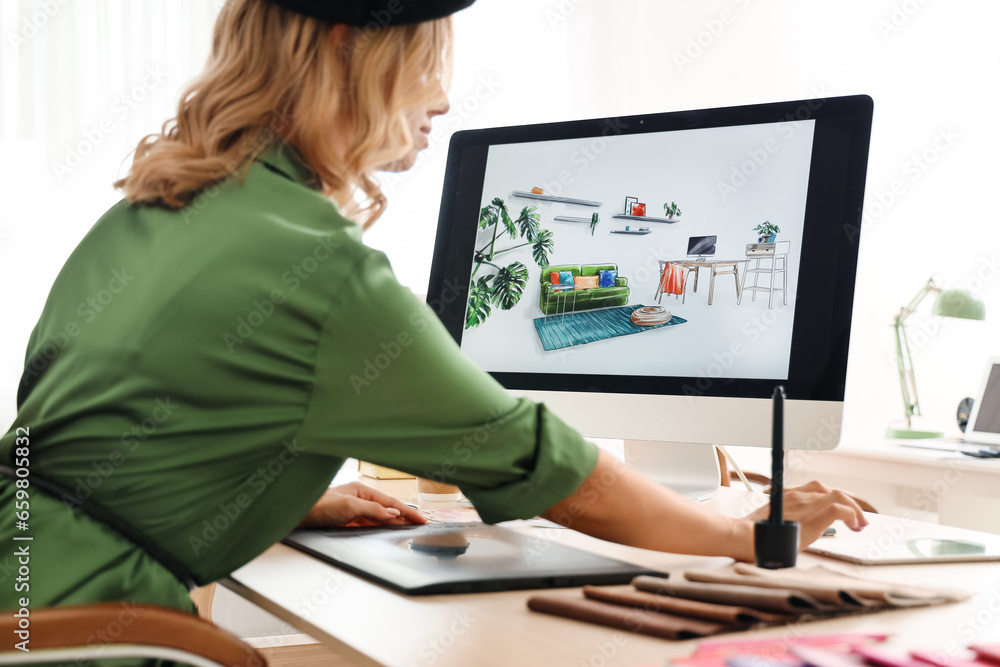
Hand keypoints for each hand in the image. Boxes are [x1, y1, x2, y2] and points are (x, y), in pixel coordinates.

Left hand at [297, 481, 426, 528]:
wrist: (294, 515)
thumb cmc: (317, 506)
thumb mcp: (348, 507)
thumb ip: (373, 510)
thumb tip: (393, 515)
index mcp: (361, 490)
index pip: (390, 503)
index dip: (407, 512)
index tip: (422, 520)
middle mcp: (357, 498)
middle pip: (386, 508)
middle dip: (403, 515)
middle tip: (420, 524)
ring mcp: (351, 510)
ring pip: (378, 516)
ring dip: (393, 522)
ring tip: (407, 528)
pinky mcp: (344, 521)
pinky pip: (368, 523)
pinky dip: (379, 527)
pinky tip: (384, 530)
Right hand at [745, 480, 869, 549]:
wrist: (741, 536)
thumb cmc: (750, 533)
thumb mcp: (769, 519)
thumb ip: (783, 518)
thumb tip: (790, 529)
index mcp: (788, 495)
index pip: (817, 489)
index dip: (833, 497)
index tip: (841, 512)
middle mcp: (798, 496)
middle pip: (832, 491)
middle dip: (850, 504)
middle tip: (857, 521)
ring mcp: (805, 506)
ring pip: (839, 496)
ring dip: (854, 509)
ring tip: (859, 524)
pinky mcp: (811, 520)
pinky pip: (837, 510)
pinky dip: (849, 515)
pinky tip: (852, 524)